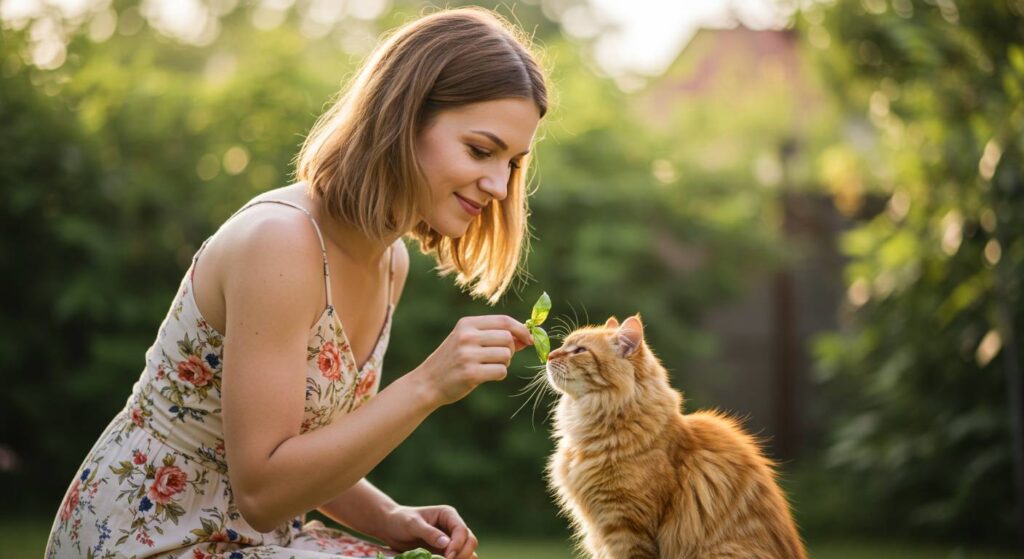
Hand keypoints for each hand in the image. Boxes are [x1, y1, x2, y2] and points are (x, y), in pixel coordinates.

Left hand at [379, 504, 477, 558]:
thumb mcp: (412, 524)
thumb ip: (429, 533)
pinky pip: (457, 558)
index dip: (458, 545)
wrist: (391, 527)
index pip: (462, 530)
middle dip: (462, 554)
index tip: (448, 557)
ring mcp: (451, 539)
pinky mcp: (446, 551)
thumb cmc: (400, 520)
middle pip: (470, 541)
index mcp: (448, 515)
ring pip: (467, 551)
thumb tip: (447, 543)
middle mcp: (453, 526)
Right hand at [414, 315, 533, 405]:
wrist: (427, 382)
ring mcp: (468, 355)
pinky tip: (485, 376)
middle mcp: (467, 336)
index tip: (529, 339)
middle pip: (508, 338)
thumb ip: (495, 337)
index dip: (521, 329)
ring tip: (489, 366)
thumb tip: (527, 337)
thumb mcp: (468, 341)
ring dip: (504, 363)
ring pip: (507, 355)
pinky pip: (501, 371)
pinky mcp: (470, 373)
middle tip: (499, 358)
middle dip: (511, 350)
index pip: (504, 321)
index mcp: (467, 324)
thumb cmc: (452, 361)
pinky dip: (499, 374)